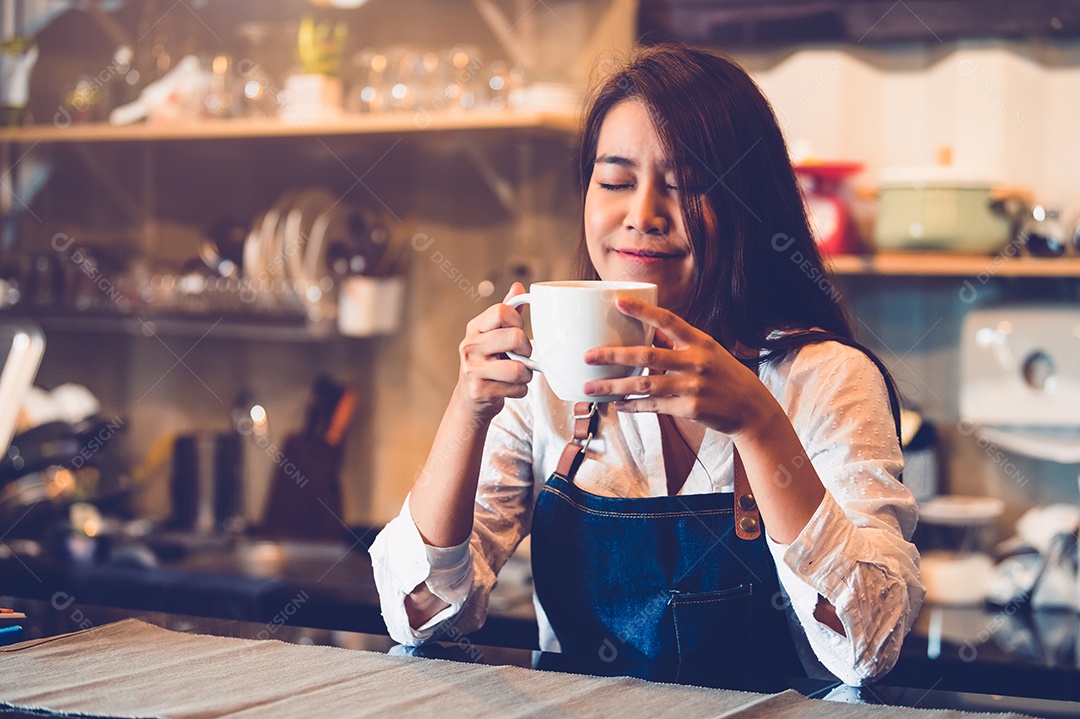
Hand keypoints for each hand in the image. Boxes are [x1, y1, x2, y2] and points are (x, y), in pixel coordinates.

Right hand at [454, 282, 533, 420]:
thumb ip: (507, 313)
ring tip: (519, 374)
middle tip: (523, 356)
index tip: (519, 331)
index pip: (503, 311)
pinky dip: (520, 390)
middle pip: (515, 337)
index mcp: (475, 327)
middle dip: (527, 350)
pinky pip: (517, 388)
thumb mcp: (493, 336)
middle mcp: (470, 346)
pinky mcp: (479, 390)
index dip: (519, 321)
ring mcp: (472, 369)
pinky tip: (511, 388)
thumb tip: (518, 287)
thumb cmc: (488, 363)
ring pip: (518, 369)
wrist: (471, 400)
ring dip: (527, 375)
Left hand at [582, 297, 772, 435]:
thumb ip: (678, 344)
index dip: (642, 310)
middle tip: (588, 356)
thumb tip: (646, 331)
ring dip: (614, 386)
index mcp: (700, 342)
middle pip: (647, 356)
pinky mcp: (690, 409)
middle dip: (614, 355)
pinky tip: (617, 404)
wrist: (752, 410)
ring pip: (645, 385)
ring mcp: (693, 386)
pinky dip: (633, 405)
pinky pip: (654, 406)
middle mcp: (696, 361)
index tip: (617, 301)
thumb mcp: (708, 353)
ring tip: (590, 389)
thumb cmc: (726, 376)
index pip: (668, 320)